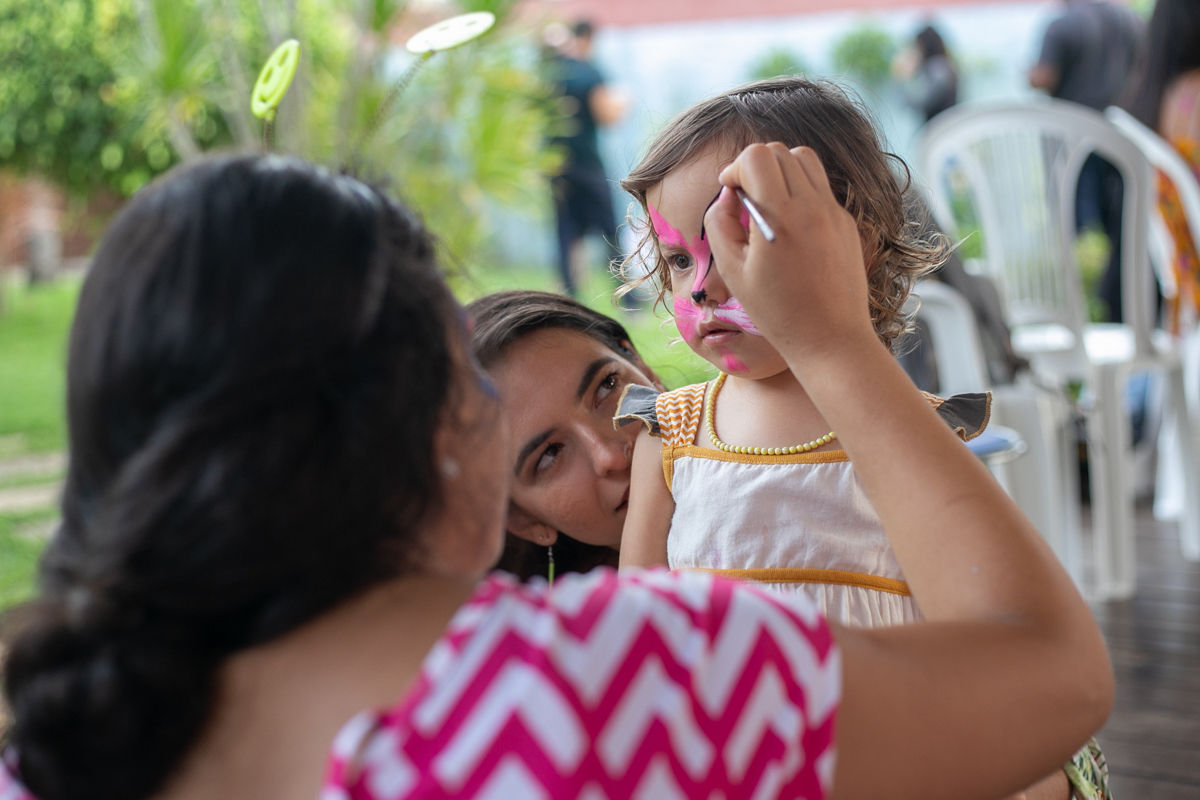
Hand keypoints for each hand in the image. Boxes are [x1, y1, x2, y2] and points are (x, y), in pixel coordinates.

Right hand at [703, 143, 878, 371]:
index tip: (730, 192)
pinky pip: (820, 188)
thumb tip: (728, 195)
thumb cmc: (778, 312)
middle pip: (779, 151)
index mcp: (779, 217)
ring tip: (769, 203)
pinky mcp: (846, 222)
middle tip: (745, 198)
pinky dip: (800, 192)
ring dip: (780, 171)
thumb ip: (720, 225)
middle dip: (755, 166)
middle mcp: (810, 207)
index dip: (735, 168)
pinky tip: (791, 226)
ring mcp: (833, 212)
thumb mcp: (733, 272)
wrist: (831, 339)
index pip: (756, 156)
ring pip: (804, 160)